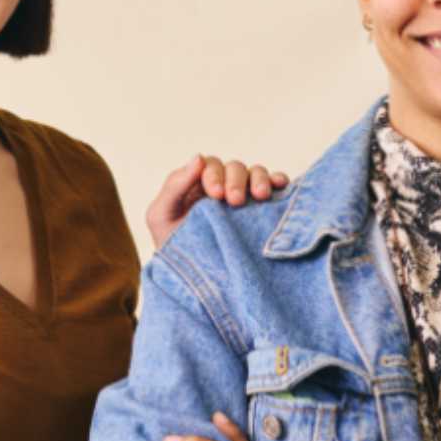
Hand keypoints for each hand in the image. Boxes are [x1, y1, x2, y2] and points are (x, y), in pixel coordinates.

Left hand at [145, 155, 290, 248]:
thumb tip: (198, 158)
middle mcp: (223, 186)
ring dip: (259, 179)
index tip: (215, 195)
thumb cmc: (174, 248)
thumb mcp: (161, 217)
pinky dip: (279, 181)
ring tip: (260, 196)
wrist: (195, 283)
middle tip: (236, 202)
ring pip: (255, 173)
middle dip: (235, 181)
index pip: (209, 166)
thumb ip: (174, 186)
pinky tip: (280, 186)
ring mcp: (245, 196)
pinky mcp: (263, 209)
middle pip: (234, 168)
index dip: (214, 175)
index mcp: (198, 184)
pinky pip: (275, 186)